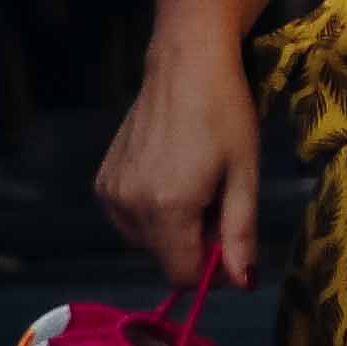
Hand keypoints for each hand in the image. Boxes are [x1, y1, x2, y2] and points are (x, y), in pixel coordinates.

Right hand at [97, 43, 262, 290]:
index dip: (211, 268)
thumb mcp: (244, 173)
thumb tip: (242, 283)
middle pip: (165, 258)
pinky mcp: (102, 182)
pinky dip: (151, 211)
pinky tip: (168, 175)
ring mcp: (110, 194)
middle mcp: (130, 207)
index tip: (230, 237)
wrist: (185, 63)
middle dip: (194, 243)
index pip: (183, 275)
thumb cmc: (225, 113)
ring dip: (173, 228)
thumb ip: (239, 233)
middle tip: (216, 196)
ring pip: (147, 241)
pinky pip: (129, 220)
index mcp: (168, 208)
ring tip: (194, 181)